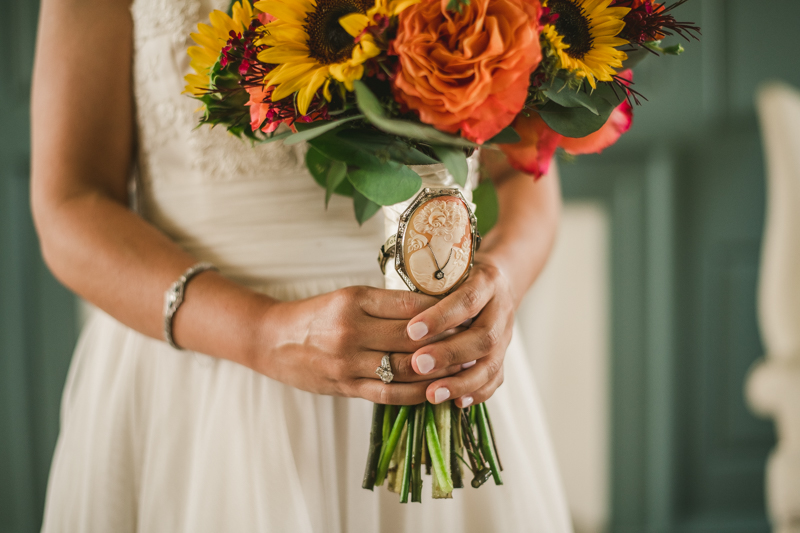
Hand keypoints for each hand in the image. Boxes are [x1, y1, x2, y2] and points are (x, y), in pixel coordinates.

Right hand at [252, 286, 465, 403]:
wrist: (273, 340)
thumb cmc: (317, 315)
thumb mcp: (349, 297)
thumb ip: (386, 304)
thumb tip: (434, 308)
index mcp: (355, 301)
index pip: (411, 305)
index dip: (444, 310)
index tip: (468, 310)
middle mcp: (351, 330)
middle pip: (413, 338)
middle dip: (449, 341)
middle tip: (476, 340)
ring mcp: (348, 362)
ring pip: (406, 368)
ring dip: (439, 370)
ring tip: (464, 367)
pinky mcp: (346, 386)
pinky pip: (389, 394)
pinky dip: (416, 394)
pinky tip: (436, 391)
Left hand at [405, 256, 515, 407]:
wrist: (497, 283)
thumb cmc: (461, 278)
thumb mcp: (449, 272)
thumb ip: (429, 288)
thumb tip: (392, 312)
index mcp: (486, 283)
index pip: (466, 299)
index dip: (441, 317)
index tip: (412, 331)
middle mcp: (500, 310)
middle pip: (483, 337)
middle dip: (449, 353)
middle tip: (417, 364)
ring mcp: (505, 336)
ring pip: (491, 364)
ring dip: (461, 382)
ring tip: (433, 393)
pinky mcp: (504, 355)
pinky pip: (495, 379)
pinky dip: (476, 392)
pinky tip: (456, 402)